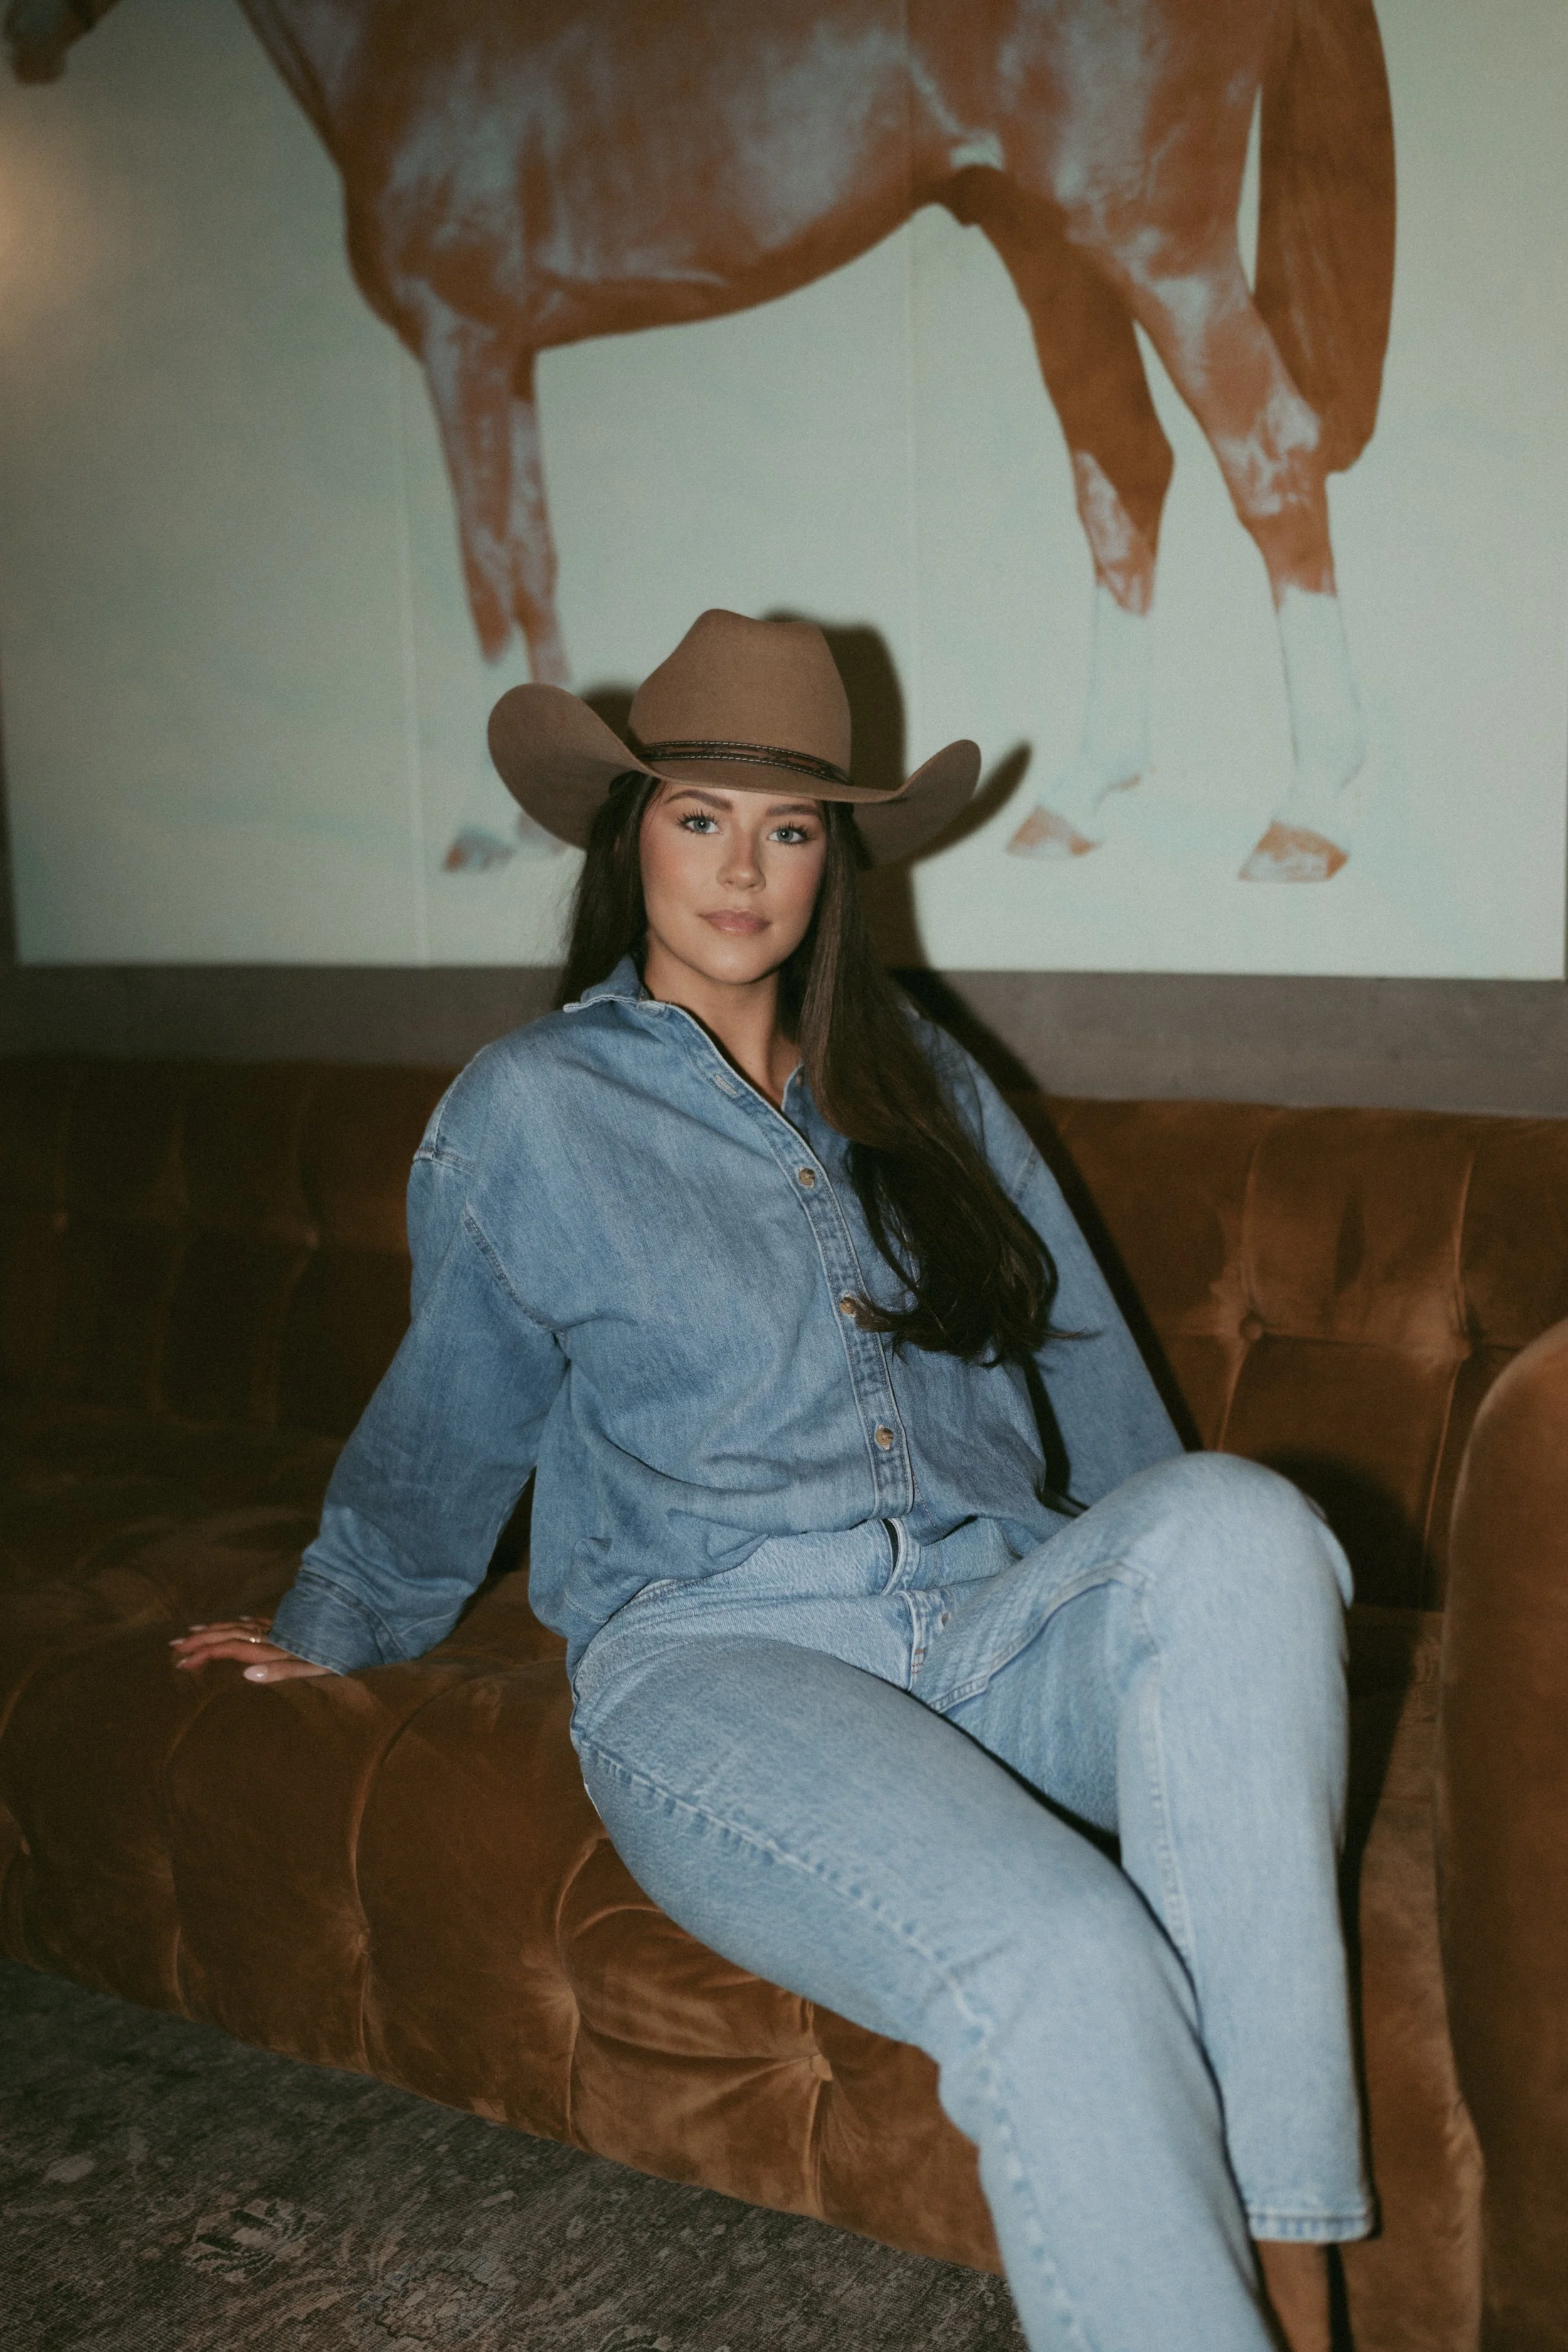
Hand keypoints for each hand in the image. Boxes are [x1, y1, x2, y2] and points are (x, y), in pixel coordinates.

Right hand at [170, 1616, 335, 1683]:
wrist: (365, 1626)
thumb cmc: (342, 1655)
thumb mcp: (315, 1669)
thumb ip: (282, 1672)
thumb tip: (247, 1674)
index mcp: (275, 1648)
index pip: (231, 1648)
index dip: (205, 1652)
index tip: (181, 1661)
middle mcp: (274, 1636)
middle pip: (230, 1633)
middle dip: (201, 1638)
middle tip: (174, 1645)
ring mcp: (281, 1629)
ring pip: (239, 1625)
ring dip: (215, 1628)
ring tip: (193, 1630)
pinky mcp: (290, 1626)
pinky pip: (255, 1622)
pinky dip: (238, 1622)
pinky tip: (235, 1621)